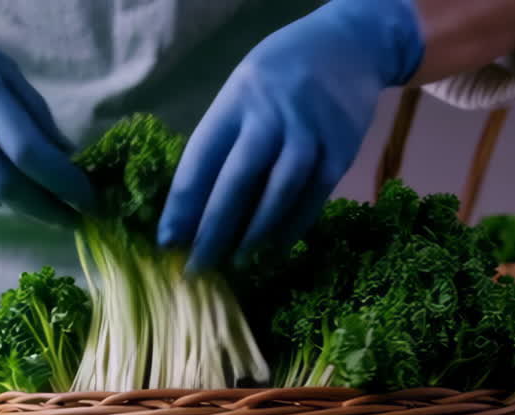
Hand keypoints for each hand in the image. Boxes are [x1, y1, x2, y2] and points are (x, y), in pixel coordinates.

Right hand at [0, 0, 94, 225]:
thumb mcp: (6, 71)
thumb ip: (36, 115)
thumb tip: (67, 159)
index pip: (30, 152)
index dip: (63, 182)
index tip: (88, 200)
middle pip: (7, 185)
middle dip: (45, 209)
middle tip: (71, 219)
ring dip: (15, 200)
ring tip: (31, 190)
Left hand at [158, 0, 425, 272]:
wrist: (348, 46)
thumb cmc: (278, 77)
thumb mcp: (240, 92)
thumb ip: (222, 140)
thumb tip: (194, 206)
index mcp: (235, 103)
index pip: (200, 160)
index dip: (182, 205)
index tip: (166, 241)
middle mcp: (271, 118)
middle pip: (236, 184)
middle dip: (212, 231)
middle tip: (196, 267)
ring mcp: (309, 136)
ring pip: (276, 196)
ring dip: (252, 237)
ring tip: (233, 263)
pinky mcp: (339, 153)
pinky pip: (311, 200)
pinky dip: (290, 229)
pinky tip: (273, 249)